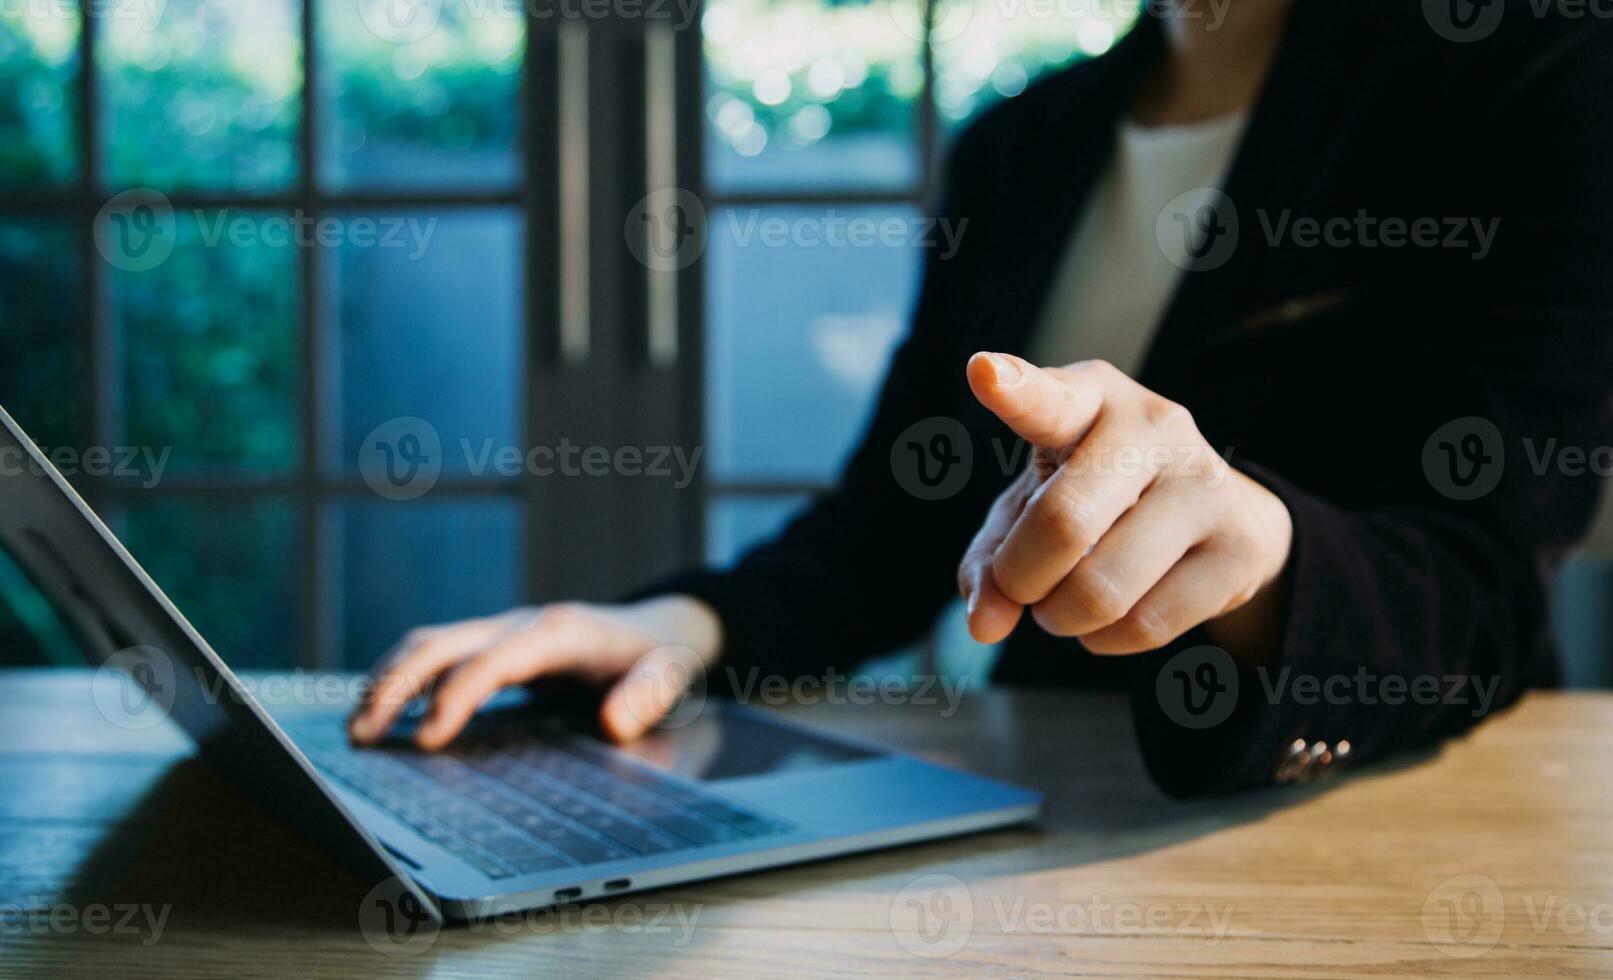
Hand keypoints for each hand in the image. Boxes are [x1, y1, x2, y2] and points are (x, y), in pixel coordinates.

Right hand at [346, 595, 722, 749]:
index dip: (456, 695)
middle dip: (396, 685)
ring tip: (356, 727)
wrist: (660, 627)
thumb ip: (647, 697)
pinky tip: (382, 712)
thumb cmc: (660, 657)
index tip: (428, 738)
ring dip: (388, 678)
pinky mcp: (495, 643)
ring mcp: (504, 629)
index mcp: (559, 633)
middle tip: (362, 735)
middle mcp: (522, 624)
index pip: (493, 661)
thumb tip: (613, 723)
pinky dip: (403, 676)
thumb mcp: (669, 675)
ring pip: (431, 642)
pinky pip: (440, 652)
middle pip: (443, 643)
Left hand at [957, 353, 1291, 659]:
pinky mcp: (1239, 547)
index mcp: (1089, 398)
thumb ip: (990, 560)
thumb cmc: (1096, 498)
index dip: (1015, 389)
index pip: (1049, 398)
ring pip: (1103, 588)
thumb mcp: (1030, 508)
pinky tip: (1108, 619)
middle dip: (1021, 578)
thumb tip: (987, 624)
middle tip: (1021, 588)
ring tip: (1064, 606)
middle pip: (1064, 523)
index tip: (983, 373)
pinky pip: (1145, 624)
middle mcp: (1154, 426)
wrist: (1217, 511)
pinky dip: (1105, 640)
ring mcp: (1205, 483)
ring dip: (1062, 618)